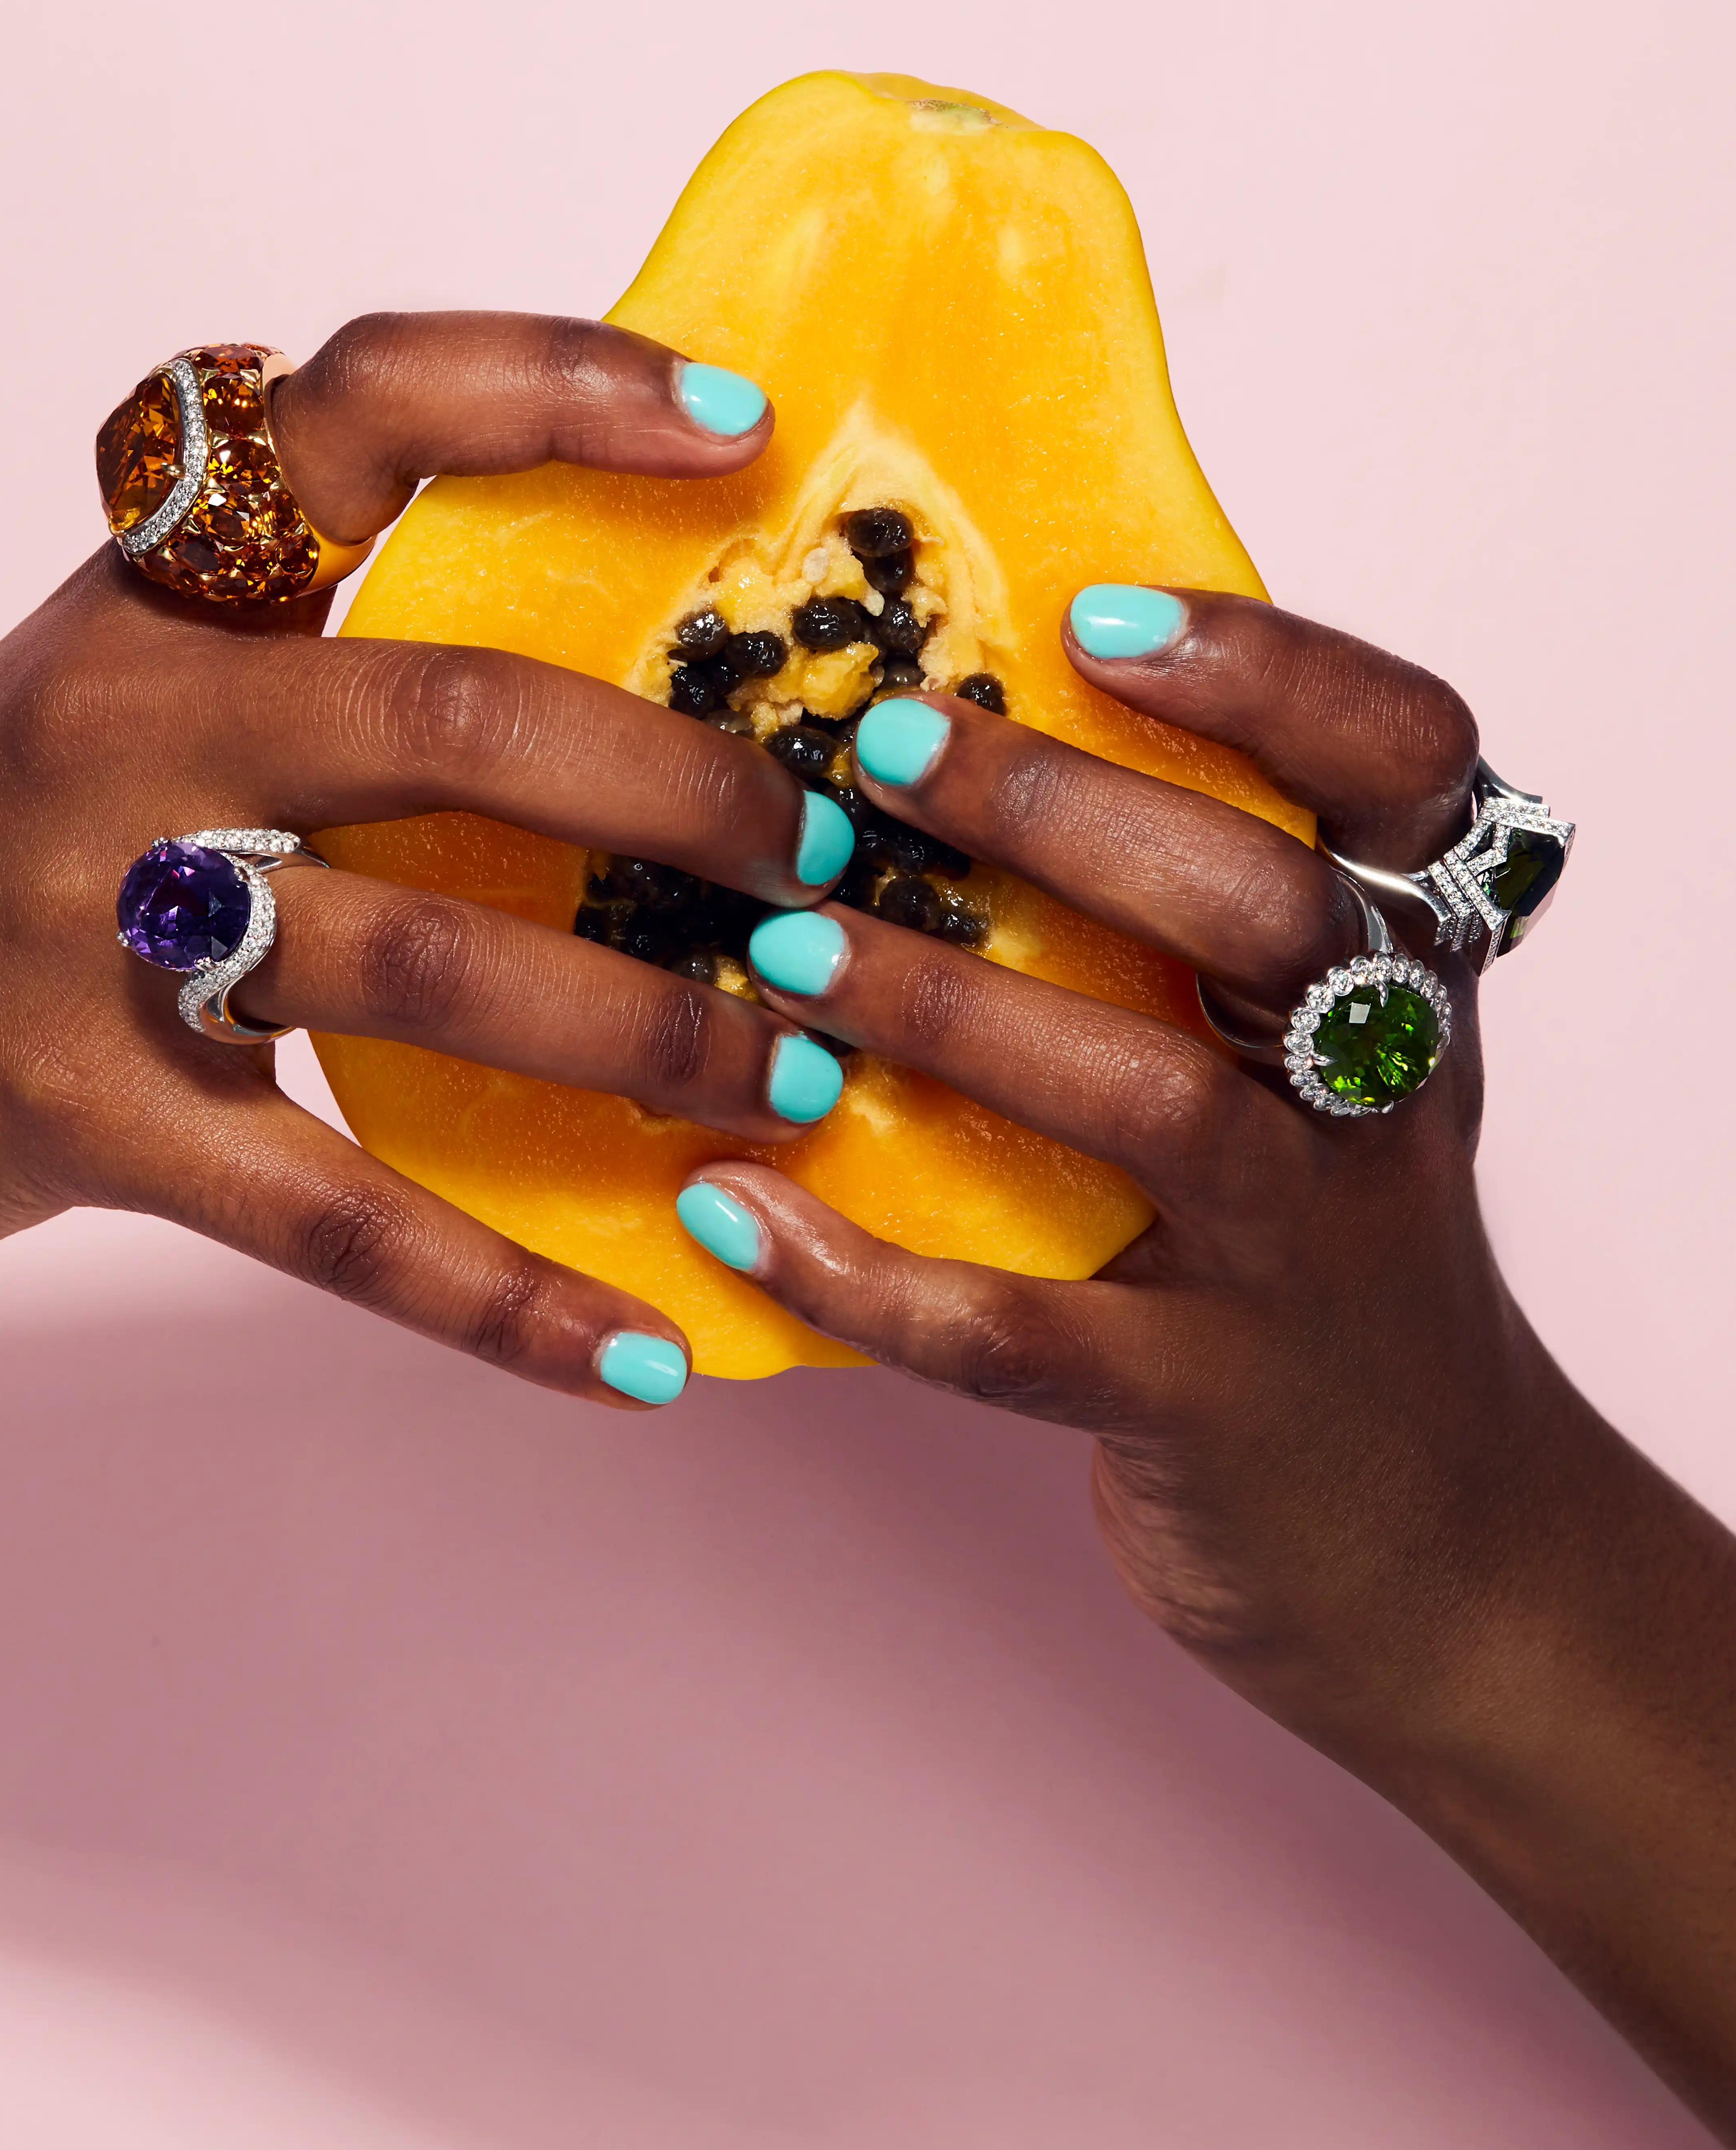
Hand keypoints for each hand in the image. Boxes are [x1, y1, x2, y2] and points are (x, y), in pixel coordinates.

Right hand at [0, 315, 855, 1407]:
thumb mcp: (105, 692)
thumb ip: (300, 651)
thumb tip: (594, 683)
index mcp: (150, 598)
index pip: (360, 406)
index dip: (558, 382)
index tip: (739, 428)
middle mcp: (124, 725)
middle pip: (453, 712)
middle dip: (682, 793)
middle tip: (833, 865)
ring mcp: (85, 923)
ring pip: (420, 964)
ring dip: (641, 1037)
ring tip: (796, 1085)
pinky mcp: (66, 1113)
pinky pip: (331, 1217)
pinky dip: (504, 1298)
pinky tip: (647, 1353)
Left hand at [678, 597, 1735, 2139]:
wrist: (1421, 1536)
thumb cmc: (1300, 1231)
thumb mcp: (1299, 1050)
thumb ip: (1183, 903)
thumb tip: (942, 697)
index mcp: (1405, 963)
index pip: (1402, 762)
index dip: (1269, 669)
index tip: (1091, 613)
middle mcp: (1373, 1086)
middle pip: (1261, 910)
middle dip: (1060, 814)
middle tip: (873, 748)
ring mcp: (1298, 1252)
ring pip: (1150, 1104)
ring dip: (946, 1015)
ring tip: (774, 955)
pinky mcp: (1204, 1402)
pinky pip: (1022, 1335)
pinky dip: (865, 1275)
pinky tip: (728, 1211)